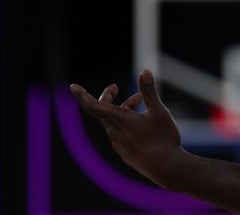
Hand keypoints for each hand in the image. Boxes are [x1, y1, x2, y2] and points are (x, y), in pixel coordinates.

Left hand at [70, 70, 183, 186]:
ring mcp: (119, 144)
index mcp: (120, 120)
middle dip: (108, 97)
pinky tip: (142, 122)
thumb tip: (144, 71)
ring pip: (113, 122)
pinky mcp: (125, 152)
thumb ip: (150, 91)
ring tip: (140, 101)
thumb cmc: (163, 138)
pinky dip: (125, 122)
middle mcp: (115, 133)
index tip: (73, 86)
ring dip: (122, 109)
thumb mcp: (159, 111)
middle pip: (102, 112)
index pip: (93, 106)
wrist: (166, 168)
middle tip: (115, 87)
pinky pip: (119, 133)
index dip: (82, 95)